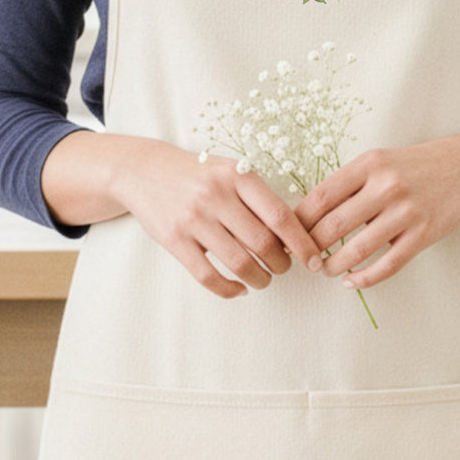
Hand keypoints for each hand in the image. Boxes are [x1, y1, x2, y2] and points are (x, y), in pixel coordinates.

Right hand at [111, 141, 323, 298]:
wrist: (145, 170)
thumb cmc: (200, 175)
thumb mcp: (232, 172)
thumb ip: (259, 199)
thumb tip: (294, 237)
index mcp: (238, 176)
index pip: (280, 216)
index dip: (302, 243)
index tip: (315, 260)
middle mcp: (217, 195)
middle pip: (263, 243)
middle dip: (281, 263)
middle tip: (283, 268)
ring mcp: (194, 219)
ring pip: (240, 263)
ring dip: (260, 279)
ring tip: (263, 279)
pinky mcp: (174, 240)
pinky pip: (208, 276)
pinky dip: (229, 289)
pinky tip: (239, 288)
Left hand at [293, 138, 459, 291]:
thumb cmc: (411, 167)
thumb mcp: (377, 162)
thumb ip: (346, 185)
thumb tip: (304, 216)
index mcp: (368, 165)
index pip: (320, 198)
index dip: (297, 222)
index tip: (286, 236)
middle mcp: (386, 186)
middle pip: (333, 226)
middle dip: (311, 248)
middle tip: (302, 259)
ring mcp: (406, 212)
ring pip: (357, 250)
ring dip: (333, 266)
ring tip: (324, 270)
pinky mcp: (423, 234)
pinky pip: (387, 265)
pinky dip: (364, 278)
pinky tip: (351, 281)